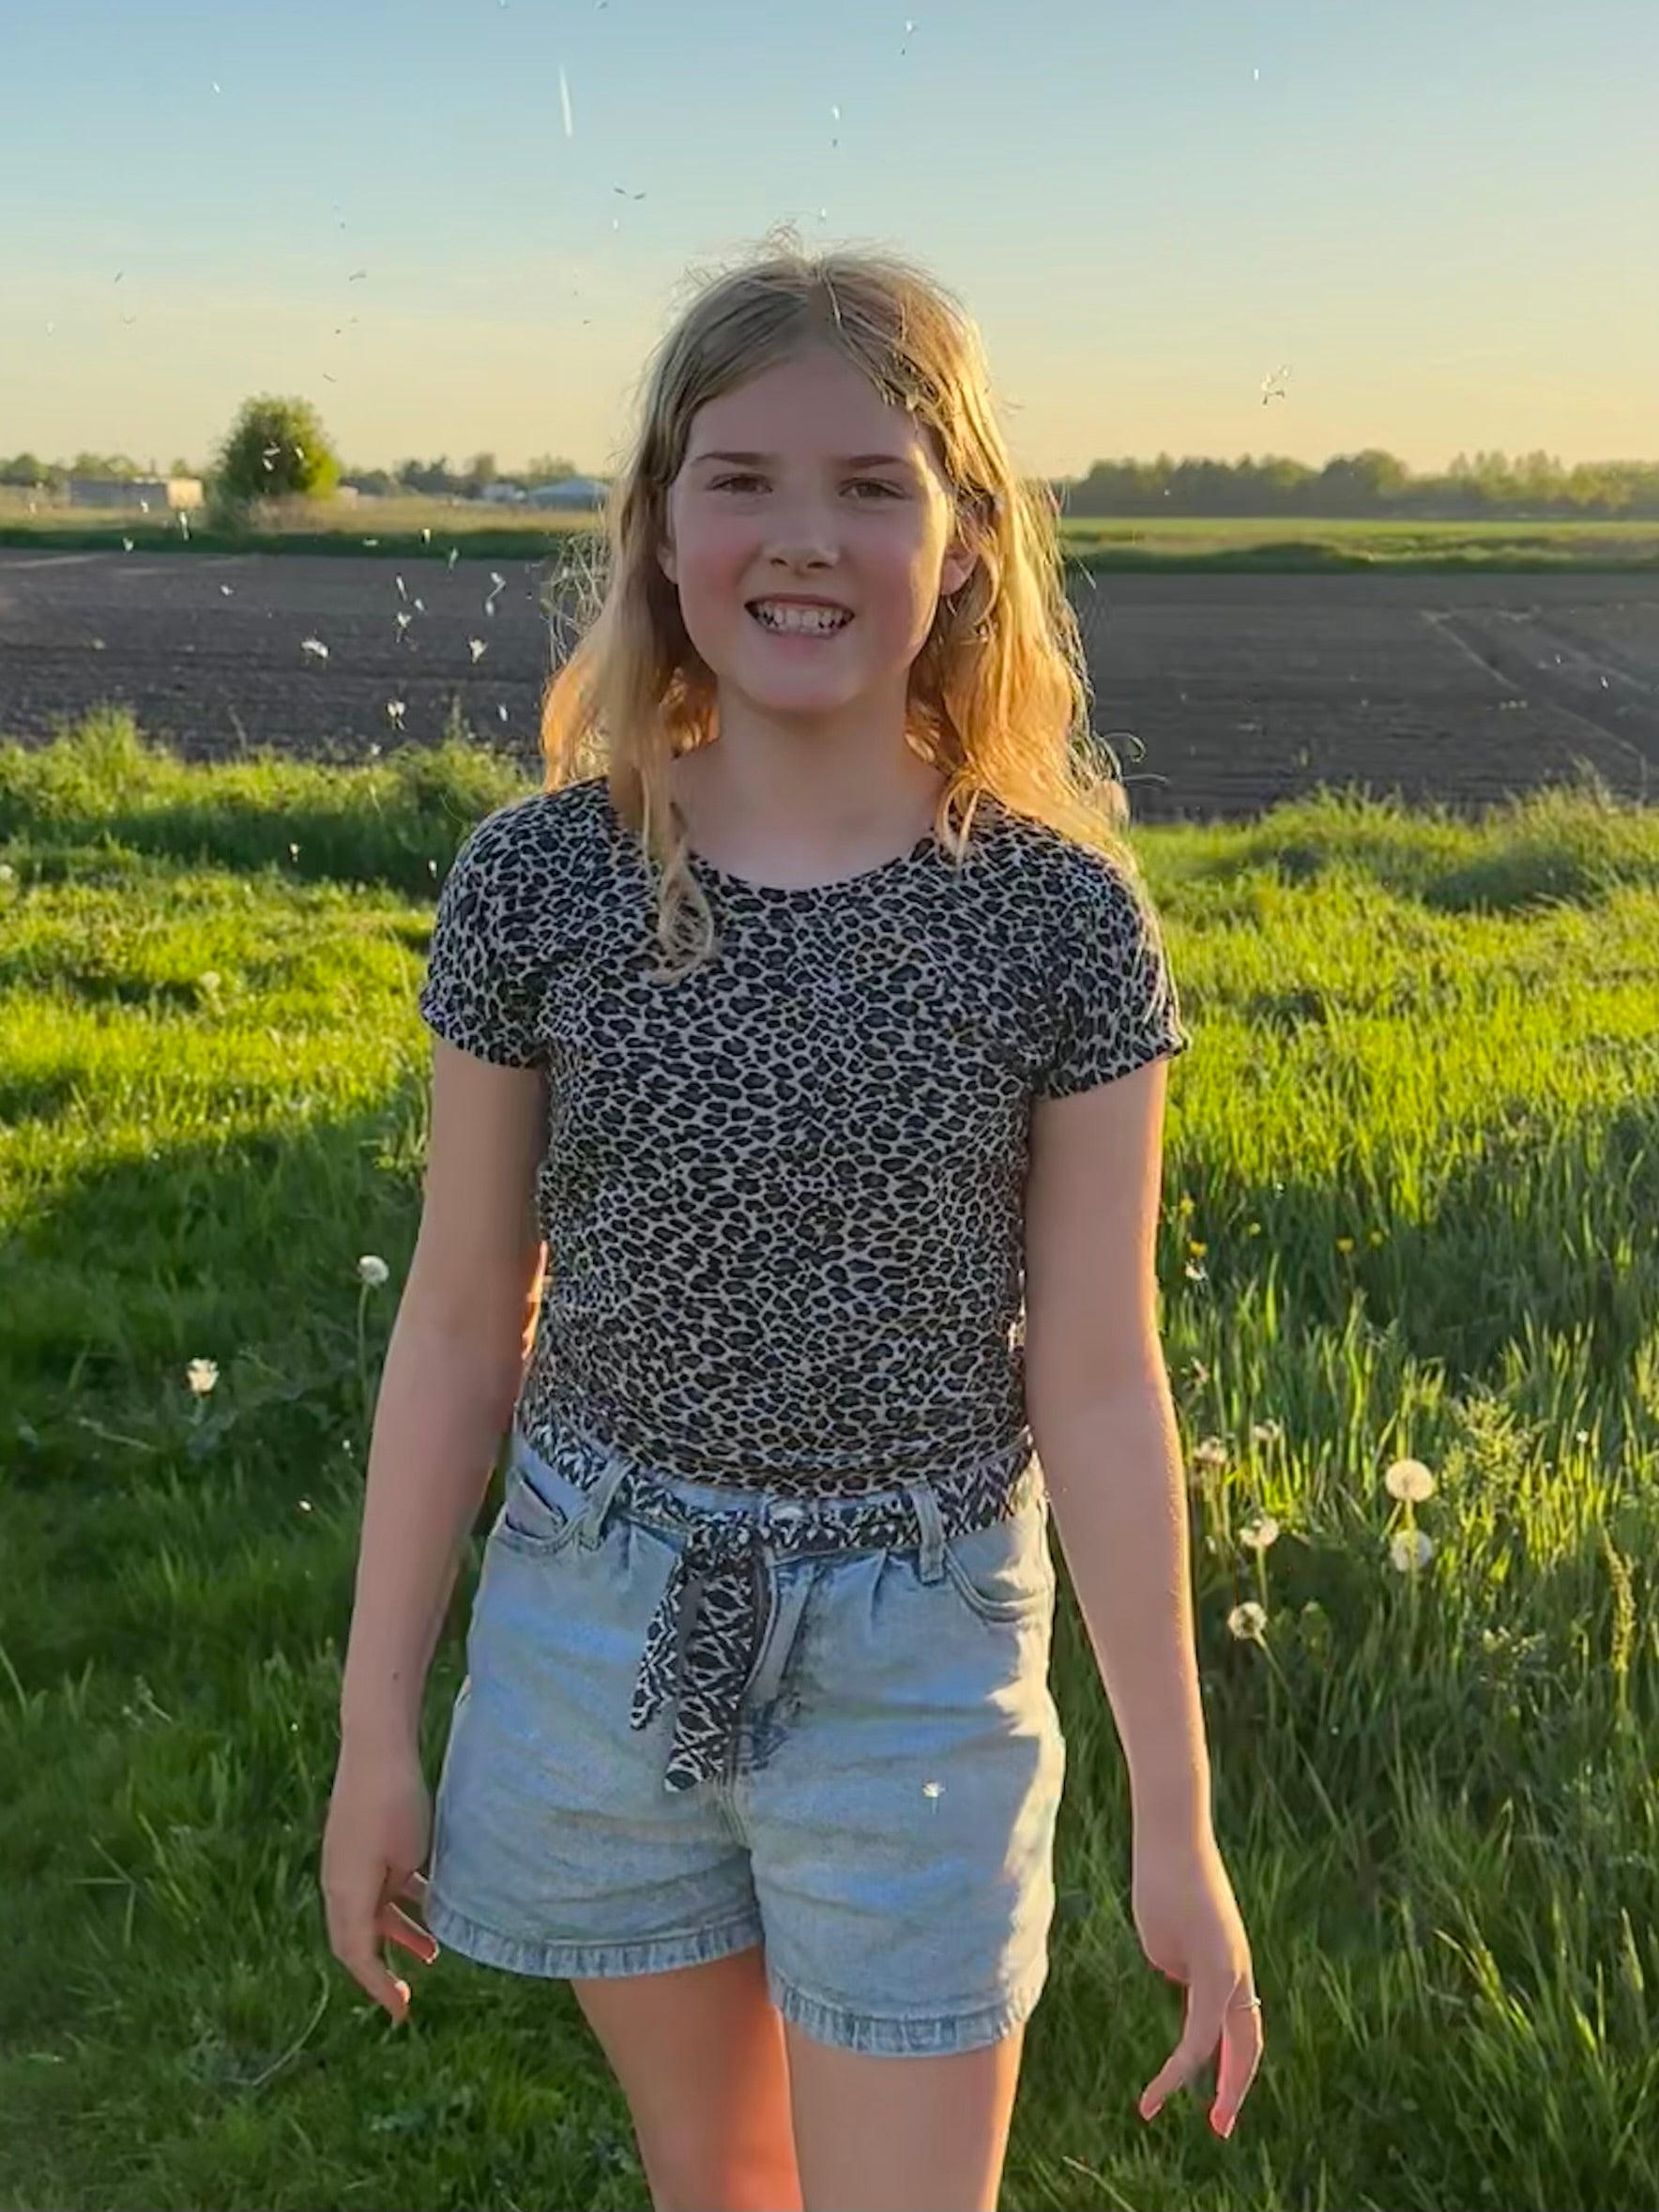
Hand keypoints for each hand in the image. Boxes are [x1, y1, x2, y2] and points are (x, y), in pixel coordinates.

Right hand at [321, 1737, 440, 2021]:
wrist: (377, 1750)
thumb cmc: (394, 1805)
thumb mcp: (404, 1860)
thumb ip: (398, 1896)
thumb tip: (399, 1914)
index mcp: (346, 1894)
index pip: (357, 1957)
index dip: (378, 1988)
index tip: (402, 2012)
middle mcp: (339, 1884)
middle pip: (356, 1941)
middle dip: (382, 1970)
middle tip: (407, 1996)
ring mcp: (346, 1863)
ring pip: (370, 1914)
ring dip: (398, 1934)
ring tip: (433, 1951)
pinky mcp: (358, 1845)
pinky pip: (376, 1888)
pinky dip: (399, 1903)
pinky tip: (429, 1903)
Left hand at [1132, 1825, 1261, 2138]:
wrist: (1174, 1827)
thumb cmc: (1159, 1879)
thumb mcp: (1157, 1937)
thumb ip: (1175, 1970)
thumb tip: (1185, 1981)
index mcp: (1218, 1972)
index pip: (1199, 2043)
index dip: (1174, 2079)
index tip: (1147, 2105)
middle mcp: (1237, 1967)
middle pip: (1245, 2044)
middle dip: (1234, 2090)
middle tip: (1218, 2128)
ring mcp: (1236, 1954)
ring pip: (1244, 2022)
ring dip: (1234, 2062)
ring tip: (1218, 2100)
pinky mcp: (1227, 1942)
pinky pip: (1229, 1996)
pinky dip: (1222, 2027)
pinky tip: (1205, 2043)